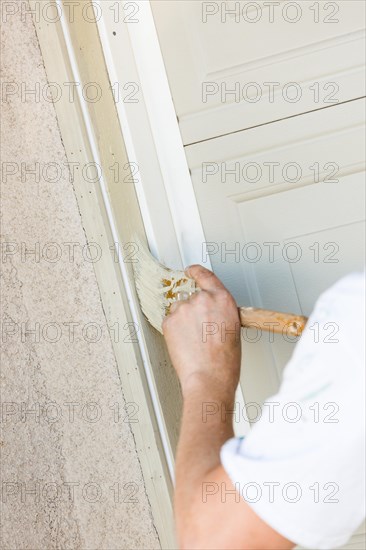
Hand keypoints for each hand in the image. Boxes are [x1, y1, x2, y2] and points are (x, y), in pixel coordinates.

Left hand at [162, 265, 240, 397]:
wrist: (209, 377)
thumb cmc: (225, 361)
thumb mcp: (233, 328)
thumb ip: (220, 312)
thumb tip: (211, 313)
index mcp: (223, 299)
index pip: (206, 276)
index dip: (196, 272)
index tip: (190, 271)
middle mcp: (203, 299)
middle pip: (192, 297)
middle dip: (193, 312)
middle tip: (200, 332)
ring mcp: (184, 309)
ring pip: (179, 310)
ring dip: (183, 321)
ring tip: (194, 342)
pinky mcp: (169, 320)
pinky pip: (170, 321)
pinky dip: (174, 331)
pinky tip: (185, 344)